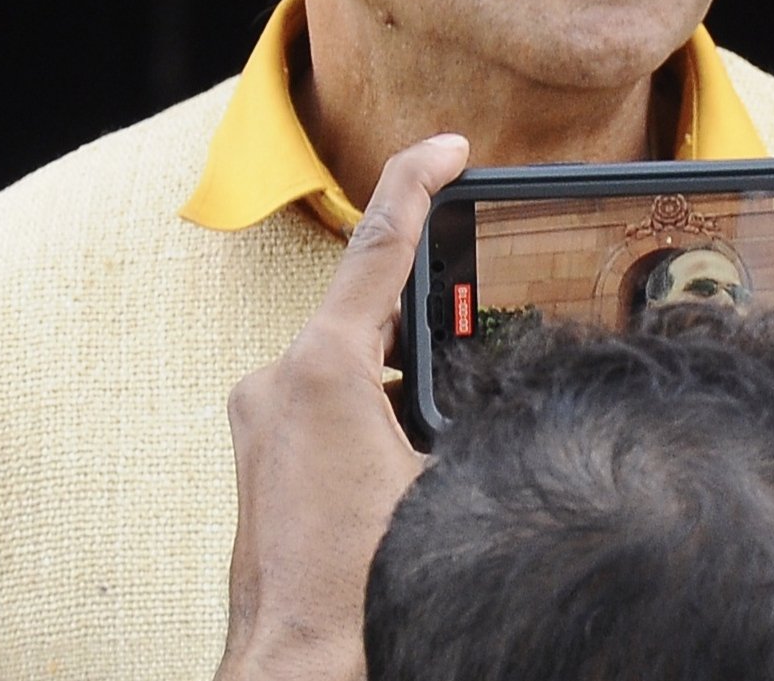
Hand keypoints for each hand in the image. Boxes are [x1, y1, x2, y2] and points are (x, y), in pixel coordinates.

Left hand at [215, 133, 468, 680]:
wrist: (295, 674)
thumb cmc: (364, 593)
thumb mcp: (448, 490)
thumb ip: (478, 421)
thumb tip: (515, 391)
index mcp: (321, 371)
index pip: (379, 246)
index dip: (419, 180)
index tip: (450, 145)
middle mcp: (277, 382)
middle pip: (367, 307)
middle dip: (428, 310)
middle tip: (483, 311)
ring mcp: (259, 419)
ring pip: (348, 360)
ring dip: (401, 372)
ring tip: (449, 421)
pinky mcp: (257, 454)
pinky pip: (324, 400)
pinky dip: (371, 406)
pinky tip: (409, 453)